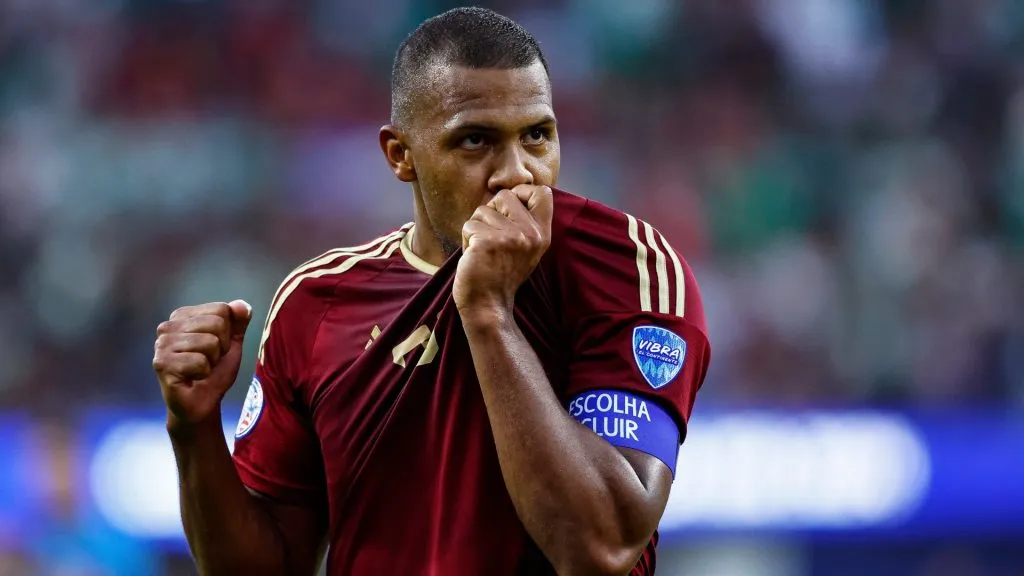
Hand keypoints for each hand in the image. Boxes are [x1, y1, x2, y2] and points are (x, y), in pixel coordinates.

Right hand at [153, 300, 252, 432]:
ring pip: (210, 342)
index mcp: (182, 315)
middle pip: (217, 323)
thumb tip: (242, 305)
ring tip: (200, 369)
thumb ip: (238, 322)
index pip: (221, 309)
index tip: (216, 348)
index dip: (227, 332)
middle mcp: (167, 326)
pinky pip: (200, 361)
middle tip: (209, 361)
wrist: (202, 403)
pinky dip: (203, 373)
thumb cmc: (214, 371)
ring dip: (212, 361)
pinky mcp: (162, 364)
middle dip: (221, 347)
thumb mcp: (232, 343)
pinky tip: (192, 378)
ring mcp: (161, 345)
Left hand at [454, 185, 552, 319]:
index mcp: (542, 234)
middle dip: (490, 212)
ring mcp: (510, 237)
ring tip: (483, 251)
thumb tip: (506, 191)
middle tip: (492, 238)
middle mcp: (530, 234)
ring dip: (476, 229)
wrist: (488, 305)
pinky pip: (468, 225)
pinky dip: (466, 240)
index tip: (509, 209)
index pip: (542, 192)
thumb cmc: (500, 274)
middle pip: (505, 195)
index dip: (522, 192)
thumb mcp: (524, 247)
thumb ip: (523, 221)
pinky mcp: (488, 242)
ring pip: (482, 210)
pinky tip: (474, 257)